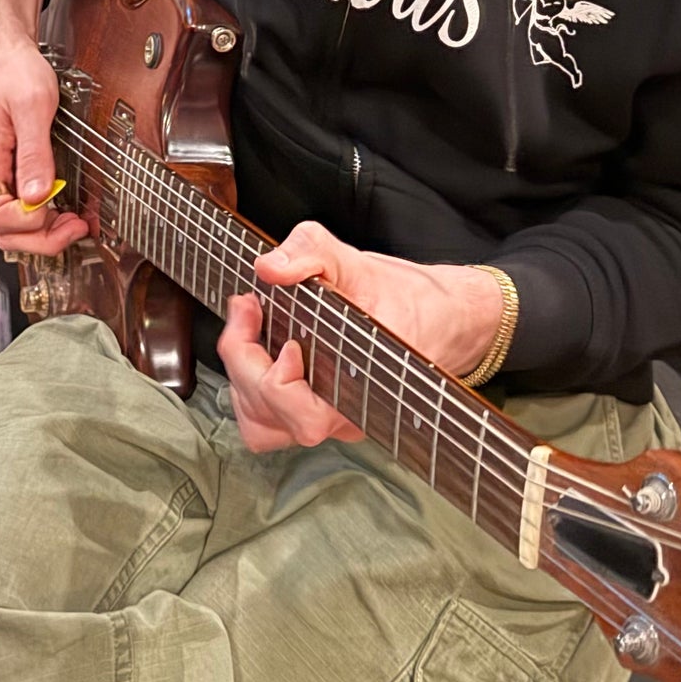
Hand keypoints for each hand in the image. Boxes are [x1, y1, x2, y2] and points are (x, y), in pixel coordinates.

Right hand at [0, 0, 89, 257]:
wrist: (3, 51)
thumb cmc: (11, 71)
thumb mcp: (32, 107)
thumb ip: (35, 154)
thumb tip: (38, 195)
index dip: (27, 225)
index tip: (58, 215)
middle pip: (3, 230)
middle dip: (40, 238)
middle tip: (75, 228)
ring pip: (13, 223)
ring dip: (43, 232)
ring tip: (75, 223)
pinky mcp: (9, 169)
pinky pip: (21, 206)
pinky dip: (44, 216)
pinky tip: (65, 210)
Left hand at [220, 219, 506, 453]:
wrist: (437, 316)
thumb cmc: (405, 298)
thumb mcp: (355, 260)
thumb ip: (310, 252)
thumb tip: (269, 268)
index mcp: (358, 389)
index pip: (302, 414)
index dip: (274, 375)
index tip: (269, 321)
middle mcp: (342, 416)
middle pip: (270, 420)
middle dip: (244, 360)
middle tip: (247, 309)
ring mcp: (328, 420)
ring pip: (263, 428)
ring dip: (243, 380)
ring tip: (246, 334)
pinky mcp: (317, 414)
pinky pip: (269, 423)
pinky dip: (250, 390)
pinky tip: (257, 351)